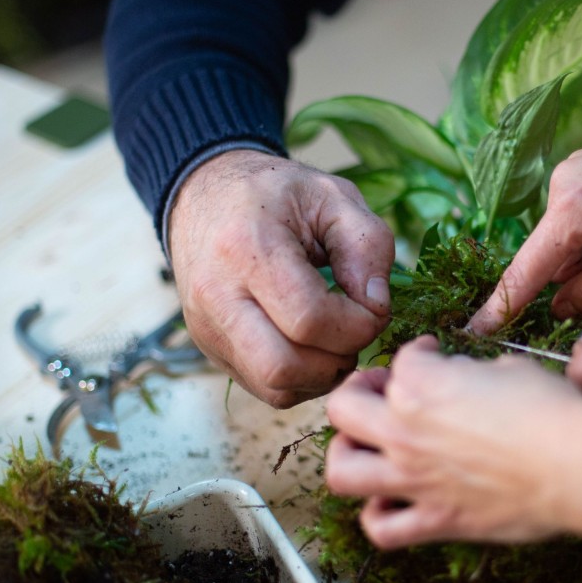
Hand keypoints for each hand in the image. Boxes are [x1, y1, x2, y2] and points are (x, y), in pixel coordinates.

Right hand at [168, 149, 393, 407]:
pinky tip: (314, 347)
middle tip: (355, 331)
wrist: (204, 195)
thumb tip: (377, 305)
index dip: (358, 324)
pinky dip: (301, 380)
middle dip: (337, 360)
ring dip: (320, 376)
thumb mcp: (332, 197)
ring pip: (273, 387)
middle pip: (283, 368)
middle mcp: (217, 296)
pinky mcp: (210, 348)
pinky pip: (263, 388)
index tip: (372, 305)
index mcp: (248, 249)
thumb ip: (368, 244)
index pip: (310, 320)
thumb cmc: (275, 194)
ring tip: (337, 340)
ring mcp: (207, 329)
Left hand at [324, 337, 581, 547]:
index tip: (433, 354)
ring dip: (347, 454)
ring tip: (366, 447)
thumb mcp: (510, 368)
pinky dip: (377, 516)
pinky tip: (392, 501)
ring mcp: (414, 480)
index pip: (402, 360)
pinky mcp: (435, 521)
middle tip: (380, 391)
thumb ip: (472, 373)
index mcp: (422, 385)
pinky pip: (381, 529)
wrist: (579, 465)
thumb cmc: (554, 410)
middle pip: (344, 407)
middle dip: (358, 392)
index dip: (420, 352)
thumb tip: (466, 380)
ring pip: (341, 470)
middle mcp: (405, 431)